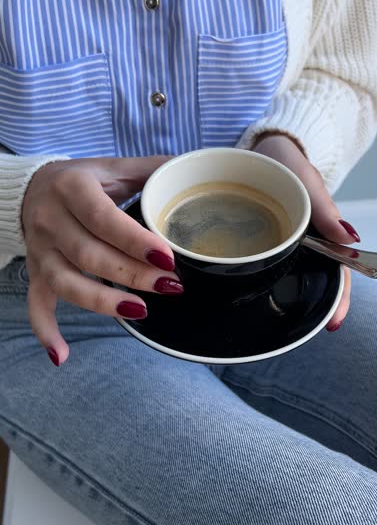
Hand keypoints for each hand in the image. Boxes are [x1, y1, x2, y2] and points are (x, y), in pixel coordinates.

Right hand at [22, 156, 183, 364]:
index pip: (102, 218)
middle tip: (169, 286)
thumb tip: (196, 171)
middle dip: (132, 274)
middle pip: (89, 255)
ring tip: (140, 310)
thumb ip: (152, 170)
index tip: (166, 258)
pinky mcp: (36, 273)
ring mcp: (41, 250)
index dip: (134, 241)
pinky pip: (37, 305)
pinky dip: (46, 332)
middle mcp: (51, 220)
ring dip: (102, 302)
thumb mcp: (114, 167)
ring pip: (66, 282)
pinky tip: (63, 356)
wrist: (32, 187)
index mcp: (73, 188)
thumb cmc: (84, 180)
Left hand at [252, 134, 360, 330]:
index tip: (334, 321)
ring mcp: (282, 241)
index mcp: (320, 231)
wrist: (261, 147)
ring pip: (291, 273)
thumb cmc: (286, 163)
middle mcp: (302, 241)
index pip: (337, 271)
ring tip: (280, 321)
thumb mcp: (307, 182)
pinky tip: (252, 292)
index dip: (339, 298)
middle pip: (315, 278)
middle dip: (316, 304)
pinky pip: (266, 261)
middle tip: (309, 329)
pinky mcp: (261, 238)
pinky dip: (262, 278)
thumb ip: (324, 210)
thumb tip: (351, 240)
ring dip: (290, 295)